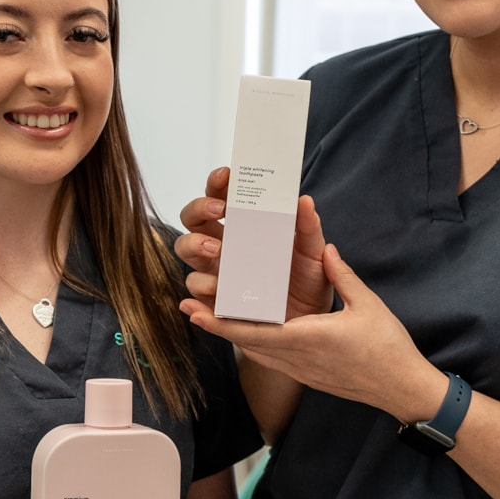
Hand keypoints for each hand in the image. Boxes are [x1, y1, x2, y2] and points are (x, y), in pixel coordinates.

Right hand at [176, 169, 333, 322]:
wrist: (308, 322)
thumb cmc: (308, 281)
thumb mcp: (314, 254)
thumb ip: (309, 228)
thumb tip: (304, 200)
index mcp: (243, 226)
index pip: (220, 196)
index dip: (217, 183)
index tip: (226, 175)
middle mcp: (222, 245)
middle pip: (192, 218)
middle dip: (199, 208)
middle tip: (220, 210)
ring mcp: (214, 271)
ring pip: (185, 249)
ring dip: (194, 244)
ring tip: (216, 250)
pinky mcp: (213, 299)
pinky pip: (195, 291)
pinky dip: (199, 289)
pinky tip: (213, 289)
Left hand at [182, 241, 448, 424]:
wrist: (401, 388)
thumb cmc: (388, 347)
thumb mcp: (367, 305)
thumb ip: (342, 276)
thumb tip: (326, 248)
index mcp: (309, 339)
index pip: (255, 332)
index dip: (221, 323)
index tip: (196, 312)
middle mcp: (298, 359)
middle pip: (246, 343)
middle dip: (216, 326)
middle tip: (190, 308)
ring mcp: (301, 371)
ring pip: (256, 352)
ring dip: (232, 334)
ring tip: (209, 316)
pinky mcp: (306, 375)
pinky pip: (270, 358)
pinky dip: (252, 343)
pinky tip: (246, 331)